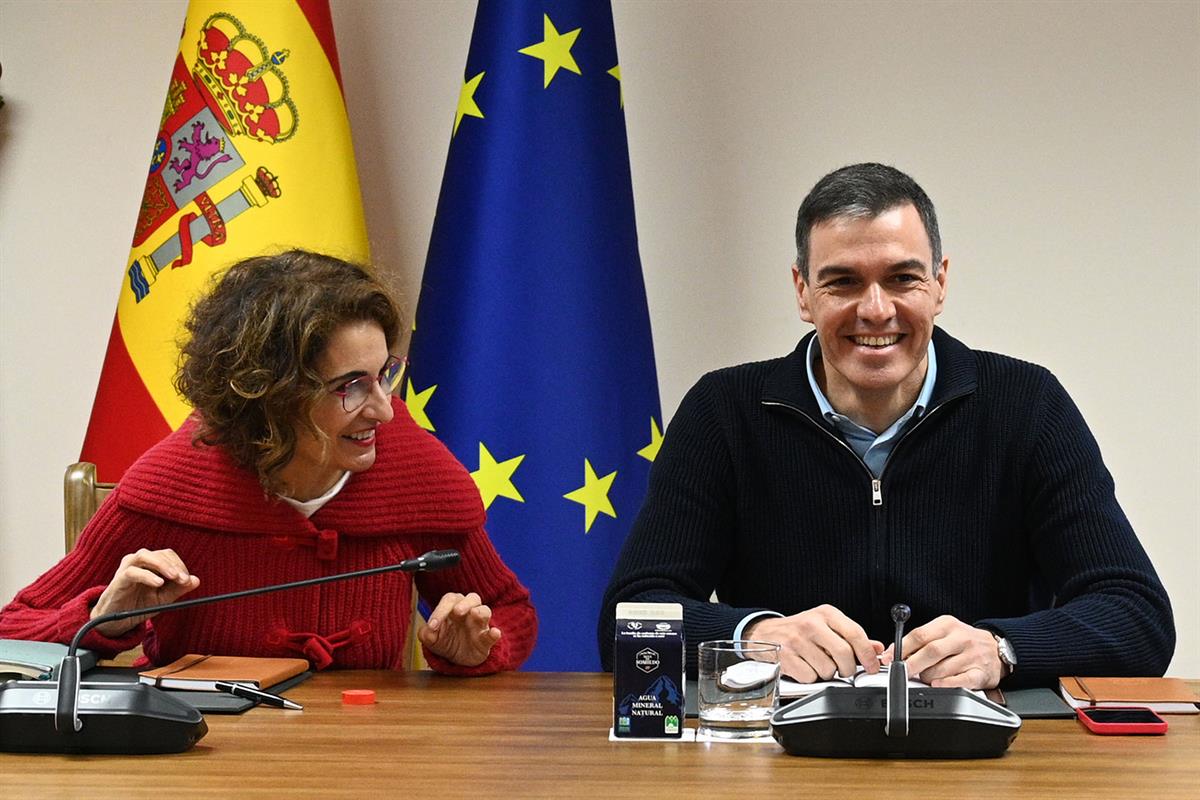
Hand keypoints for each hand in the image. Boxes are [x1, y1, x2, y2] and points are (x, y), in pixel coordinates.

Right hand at [90, 548, 199, 636]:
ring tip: (174, 577)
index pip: (169, 556)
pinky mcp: (119, 578)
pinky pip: (133, 572)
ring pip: (145, 555)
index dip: (180, 566)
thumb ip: (179, 589)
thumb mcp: (164, 598)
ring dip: (163, 565)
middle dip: (175, 566)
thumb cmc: (141, 604)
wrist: (118, 620)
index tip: (188, 581)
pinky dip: (147, 576)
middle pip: (161, 554)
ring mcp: (128, 567)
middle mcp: (140, 561)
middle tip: (184, 580)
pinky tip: (158, 583)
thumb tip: (196, 580)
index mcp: (151, 563)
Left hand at [418, 592, 501, 667]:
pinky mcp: (486, 640)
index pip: (449, 601)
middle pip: (472, 598)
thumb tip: (426, 632)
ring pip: (485, 611)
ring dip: (480, 611)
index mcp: (453, 607)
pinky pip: (492, 634)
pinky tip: (494, 633)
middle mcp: (469, 612)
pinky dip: (494, 633)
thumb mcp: (432, 640)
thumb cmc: (446, 641)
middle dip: (464, 603)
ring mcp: (480, 625)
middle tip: (457, 611)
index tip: (432, 626)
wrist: (457, 660)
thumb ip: (426, 634)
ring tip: (475, 614)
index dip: (440, 611)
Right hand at [746, 604, 883, 681]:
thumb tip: (876, 648)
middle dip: (848, 669)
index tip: (872, 666)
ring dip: (827, 673)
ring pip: (828, 669)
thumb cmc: (800, 630)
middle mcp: (811, 624)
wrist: (767, 632)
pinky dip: (811, 678)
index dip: (867, 654)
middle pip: (843, 654)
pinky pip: (810, 677)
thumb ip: (852, 637)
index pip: (855, 633)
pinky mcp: (786, 656)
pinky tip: (805, 667)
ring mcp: (797, 640)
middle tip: (844, 670)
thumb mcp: (827, 625)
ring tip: (818, 663)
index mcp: (826, 613)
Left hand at [895, 615, 1002, 689]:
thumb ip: (921, 640)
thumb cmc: (964, 642)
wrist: (998, 649)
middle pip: (930, 651)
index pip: (920, 634)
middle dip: (912, 664)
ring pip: (941, 669)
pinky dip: (945, 684)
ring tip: (924, 678)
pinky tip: (937, 684)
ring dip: (927, 677)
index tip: (889, 657)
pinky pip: (960, 680)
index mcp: (947, 625)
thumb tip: (893, 652)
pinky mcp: (980, 673)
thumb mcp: (944, 632)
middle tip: (902, 672)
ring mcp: (972, 655)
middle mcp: (961, 638)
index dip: (901, 648)